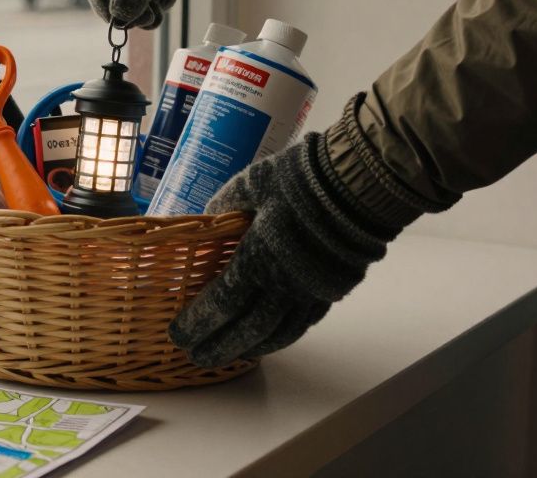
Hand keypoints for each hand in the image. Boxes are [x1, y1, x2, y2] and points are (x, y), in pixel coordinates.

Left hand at [168, 132, 405, 367]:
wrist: (358, 182)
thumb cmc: (300, 178)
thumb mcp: (251, 184)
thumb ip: (226, 207)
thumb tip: (207, 222)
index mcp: (259, 257)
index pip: (222, 304)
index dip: (199, 324)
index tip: (178, 336)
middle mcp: (285, 284)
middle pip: (248, 329)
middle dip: (220, 347)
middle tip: (196, 358)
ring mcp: (311, 291)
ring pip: (278, 333)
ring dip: (252, 348)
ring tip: (229, 356)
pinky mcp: (332, 291)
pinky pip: (303, 324)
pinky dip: (282, 336)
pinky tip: (269, 339)